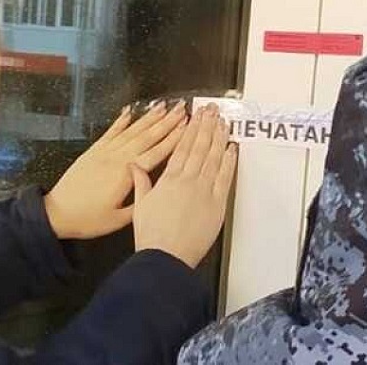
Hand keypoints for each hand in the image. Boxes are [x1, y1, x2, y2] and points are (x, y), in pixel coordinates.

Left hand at [45, 101, 186, 238]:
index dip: (172, 139)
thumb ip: (139, 203)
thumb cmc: (88, 219)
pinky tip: (129, 111)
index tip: (186, 126)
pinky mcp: (93, 151)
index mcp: (126, 175)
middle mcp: (117, 158)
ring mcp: (104, 152)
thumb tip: (156, 191)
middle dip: (166, 122)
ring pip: (131, 131)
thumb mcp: (118, 219)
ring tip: (162, 106)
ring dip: (148, 118)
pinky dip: (120, 121)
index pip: (155, 153)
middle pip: (147, 136)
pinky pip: (110, 132)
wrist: (56, 213)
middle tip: (181, 108)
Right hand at [131, 104, 237, 268]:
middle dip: (207, 125)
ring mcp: (204, 190)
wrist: (165, 257)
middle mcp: (188, 180)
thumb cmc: (151, 235)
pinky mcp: (217, 204)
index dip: (190, 128)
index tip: (196, 115)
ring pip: (214, 157)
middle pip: (200, 146)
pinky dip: (229, 161)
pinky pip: (225, 177)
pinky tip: (232, 148)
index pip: (182, 146)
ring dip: (219, 137)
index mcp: (169, 179)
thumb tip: (134, 165)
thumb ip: (141, 182)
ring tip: (223, 122)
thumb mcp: (141, 205)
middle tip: (213, 110)